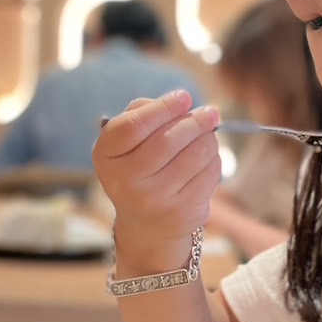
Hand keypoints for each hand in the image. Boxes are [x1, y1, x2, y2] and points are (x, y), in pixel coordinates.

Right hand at [93, 91, 221, 274]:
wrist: (147, 225)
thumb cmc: (139, 169)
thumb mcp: (127, 143)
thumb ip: (144, 113)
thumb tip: (182, 102)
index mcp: (107, 156)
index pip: (134, 126)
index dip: (163, 108)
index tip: (184, 97)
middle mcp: (125, 181)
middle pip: (168, 140)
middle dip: (194, 121)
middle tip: (210, 113)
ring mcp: (154, 200)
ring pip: (195, 154)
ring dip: (208, 139)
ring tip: (208, 134)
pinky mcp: (182, 211)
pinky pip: (209, 173)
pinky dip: (213, 159)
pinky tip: (207, 158)